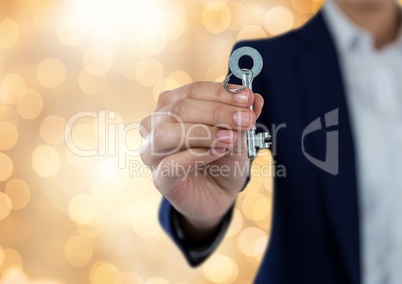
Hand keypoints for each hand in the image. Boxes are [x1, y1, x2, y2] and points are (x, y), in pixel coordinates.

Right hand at [140, 82, 263, 230]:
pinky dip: (196, 156)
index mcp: (171, 107)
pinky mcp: (159, 178)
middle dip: (217, 112)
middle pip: (179, 108)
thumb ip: (242, 117)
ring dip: (204, 132)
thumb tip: (255, 99)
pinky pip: (170, 164)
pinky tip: (217, 152)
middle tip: (246, 119)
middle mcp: (156, 125)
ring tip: (230, 138)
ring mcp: (153, 152)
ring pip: (167, 133)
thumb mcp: (238, 136)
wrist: (218, 195)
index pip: (191, 91)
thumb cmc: (222, 159)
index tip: (247, 98)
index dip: (219, 93)